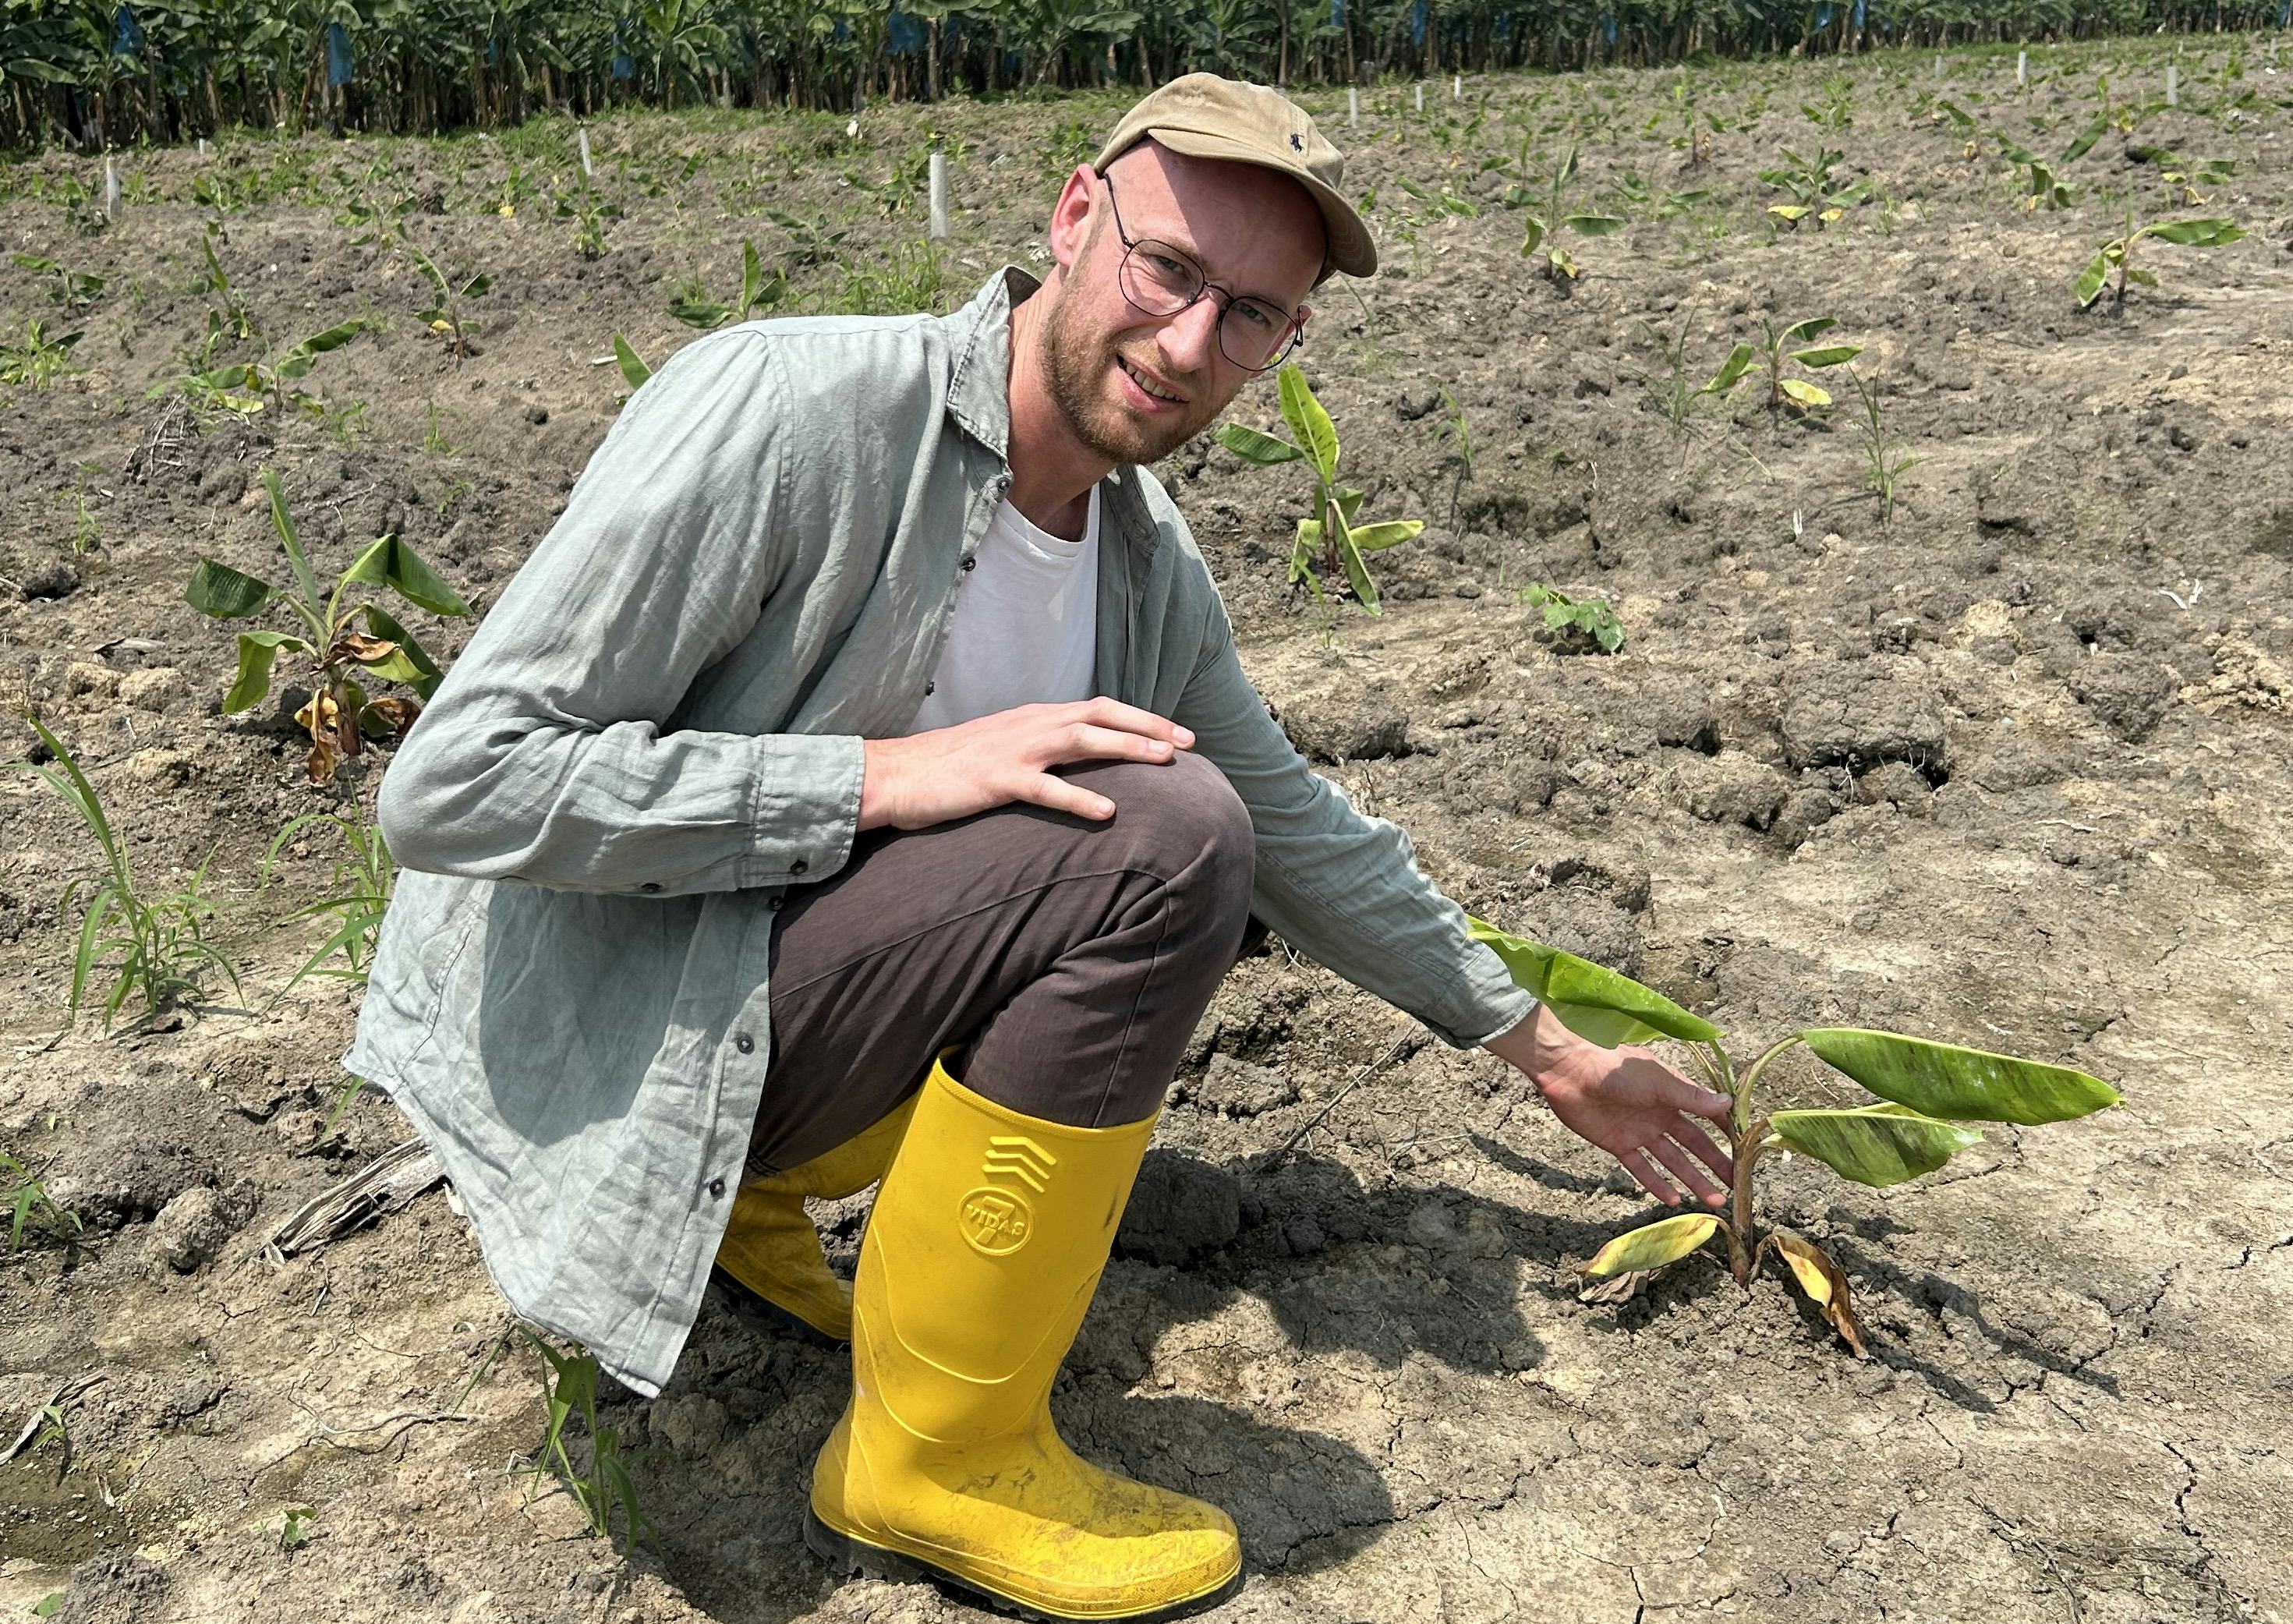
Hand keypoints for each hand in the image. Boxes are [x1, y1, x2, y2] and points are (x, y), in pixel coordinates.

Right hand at [860, 697, 1194, 831]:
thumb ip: (1041, 751)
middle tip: (1190, 741)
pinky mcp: (995, 780)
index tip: (1178, 732)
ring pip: (1081, 741)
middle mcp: (1031, 725)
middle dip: (1149, 726)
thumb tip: (1077, 763)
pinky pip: (1045, 789)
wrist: (895, 775)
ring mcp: (1014, 750)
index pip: (1099, 708)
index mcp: (1034, 717)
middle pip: (1101, 715)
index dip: (1141, 718)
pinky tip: (1108, 812)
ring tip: (1165, 760)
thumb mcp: (1003, 749)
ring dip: (1126, 748)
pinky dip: (1079, 799)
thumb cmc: (950, 768)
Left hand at [1484, 1001, 1735, 1207]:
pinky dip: (1657, 1184)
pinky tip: (1675, 1200)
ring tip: (1715, 1201)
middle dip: (1714, 1164)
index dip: (1724, 1134)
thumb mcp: (1659, 1081)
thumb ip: (1692, 1098)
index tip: (1745, 1152)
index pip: (1705, 1117)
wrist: (1569, 1070)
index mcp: (1673, 1094)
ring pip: (1672, 1161)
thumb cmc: (1616, 1068)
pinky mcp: (1617, 1144)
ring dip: (1693, 1180)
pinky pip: (1641, 1168)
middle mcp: (1659, 1114)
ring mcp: (1639, 1131)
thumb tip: (1728, 1104)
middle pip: (1693, 1145)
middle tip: (1736, 1185)